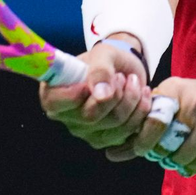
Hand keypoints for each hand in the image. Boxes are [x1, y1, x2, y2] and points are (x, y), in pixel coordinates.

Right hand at [39, 35, 151, 149]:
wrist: (125, 70)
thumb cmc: (107, 60)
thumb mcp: (103, 54)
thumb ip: (100, 70)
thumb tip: (101, 94)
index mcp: (54, 93)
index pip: (55, 103)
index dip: (76, 93)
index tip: (94, 78)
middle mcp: (66, 117)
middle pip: (91, 116)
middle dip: (115, 93)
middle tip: (122, 76)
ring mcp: (86, 132)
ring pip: (115, 124)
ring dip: (132, 98)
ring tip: (132, 81)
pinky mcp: (107, 140)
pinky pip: (129, 131)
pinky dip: (141, 109)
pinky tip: (141, 94)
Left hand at [106, 67, 195, 175]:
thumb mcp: (174, 90)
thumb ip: (150, 111)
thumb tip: (117, 146)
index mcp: (178, 93)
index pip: (152, 124)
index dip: (142, 142)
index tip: (140, 150)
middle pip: (166, 147)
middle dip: (160, 154)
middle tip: (161, 153)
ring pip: (183, 159)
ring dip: (176, 161)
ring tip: (177, 154)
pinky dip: (191, 166)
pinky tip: (190, 159)